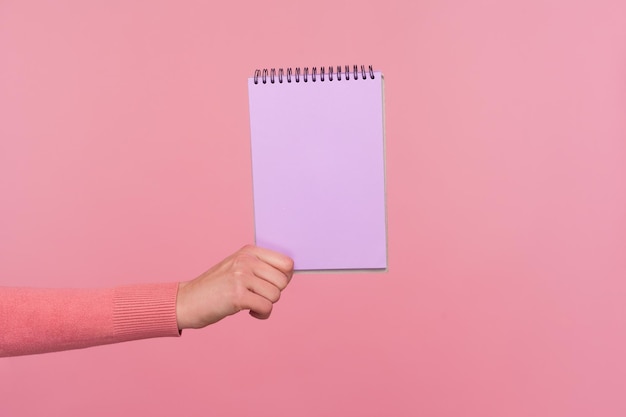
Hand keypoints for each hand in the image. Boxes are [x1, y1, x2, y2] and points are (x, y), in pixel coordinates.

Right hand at [175, 245, 293, 329]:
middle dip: (273, 293)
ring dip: (265, 304)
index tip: (270, 285)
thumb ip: (261, 266)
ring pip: (276, 295)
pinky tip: (248, 312)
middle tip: (256, 295)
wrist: (187, 301)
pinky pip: (266, 307)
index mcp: (248, 251)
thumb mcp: (238, 267)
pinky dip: (261, 314)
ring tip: (250, 303)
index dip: (283, 278)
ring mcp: (241, 276)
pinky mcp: (237, 295)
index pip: (286, 263)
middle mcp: (246, 260)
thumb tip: (290, 273)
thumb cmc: (216, 288)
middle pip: (283, 281)